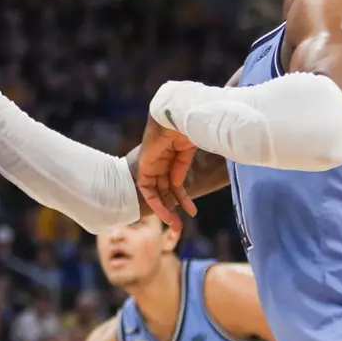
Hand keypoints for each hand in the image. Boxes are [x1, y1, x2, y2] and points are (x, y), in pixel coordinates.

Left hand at [135, 114, 197, 229]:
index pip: (173, 180)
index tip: (190, 211)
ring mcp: (153, 163)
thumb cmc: (192, 125)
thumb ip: (193, 162)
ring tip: (177, 226)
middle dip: (172, 208)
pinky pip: (149, 188)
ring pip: (158, 192)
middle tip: (180, 226)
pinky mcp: (145, 165)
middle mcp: (162, 160)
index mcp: (174, 154)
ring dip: (166, 210)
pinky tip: (174, 212)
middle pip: (164, 189)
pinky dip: (158, 202)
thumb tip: (192, 179)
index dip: (180, 197)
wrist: (178, 113)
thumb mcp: (196, 147)